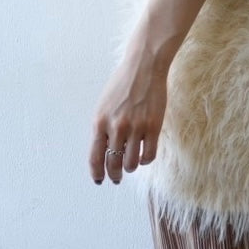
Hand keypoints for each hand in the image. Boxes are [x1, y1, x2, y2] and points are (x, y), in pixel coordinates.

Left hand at [88, 50, 168, 185]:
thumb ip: (103, 128)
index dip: (97, 173)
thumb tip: (105, 152)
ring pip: (131, 163)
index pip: (95, 157)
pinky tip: (143, 156)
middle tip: (116, 178)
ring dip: (130, 167)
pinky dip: (145, 160)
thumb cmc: (122, 85)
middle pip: (113, 163)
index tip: (100, 180)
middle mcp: (116, 127)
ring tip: (131, 164)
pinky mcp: (153, 127)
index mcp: (100, 122)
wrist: (144, 68)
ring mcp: (136, 128)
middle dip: (114, 175)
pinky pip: (149, 155)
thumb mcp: (104, 106)